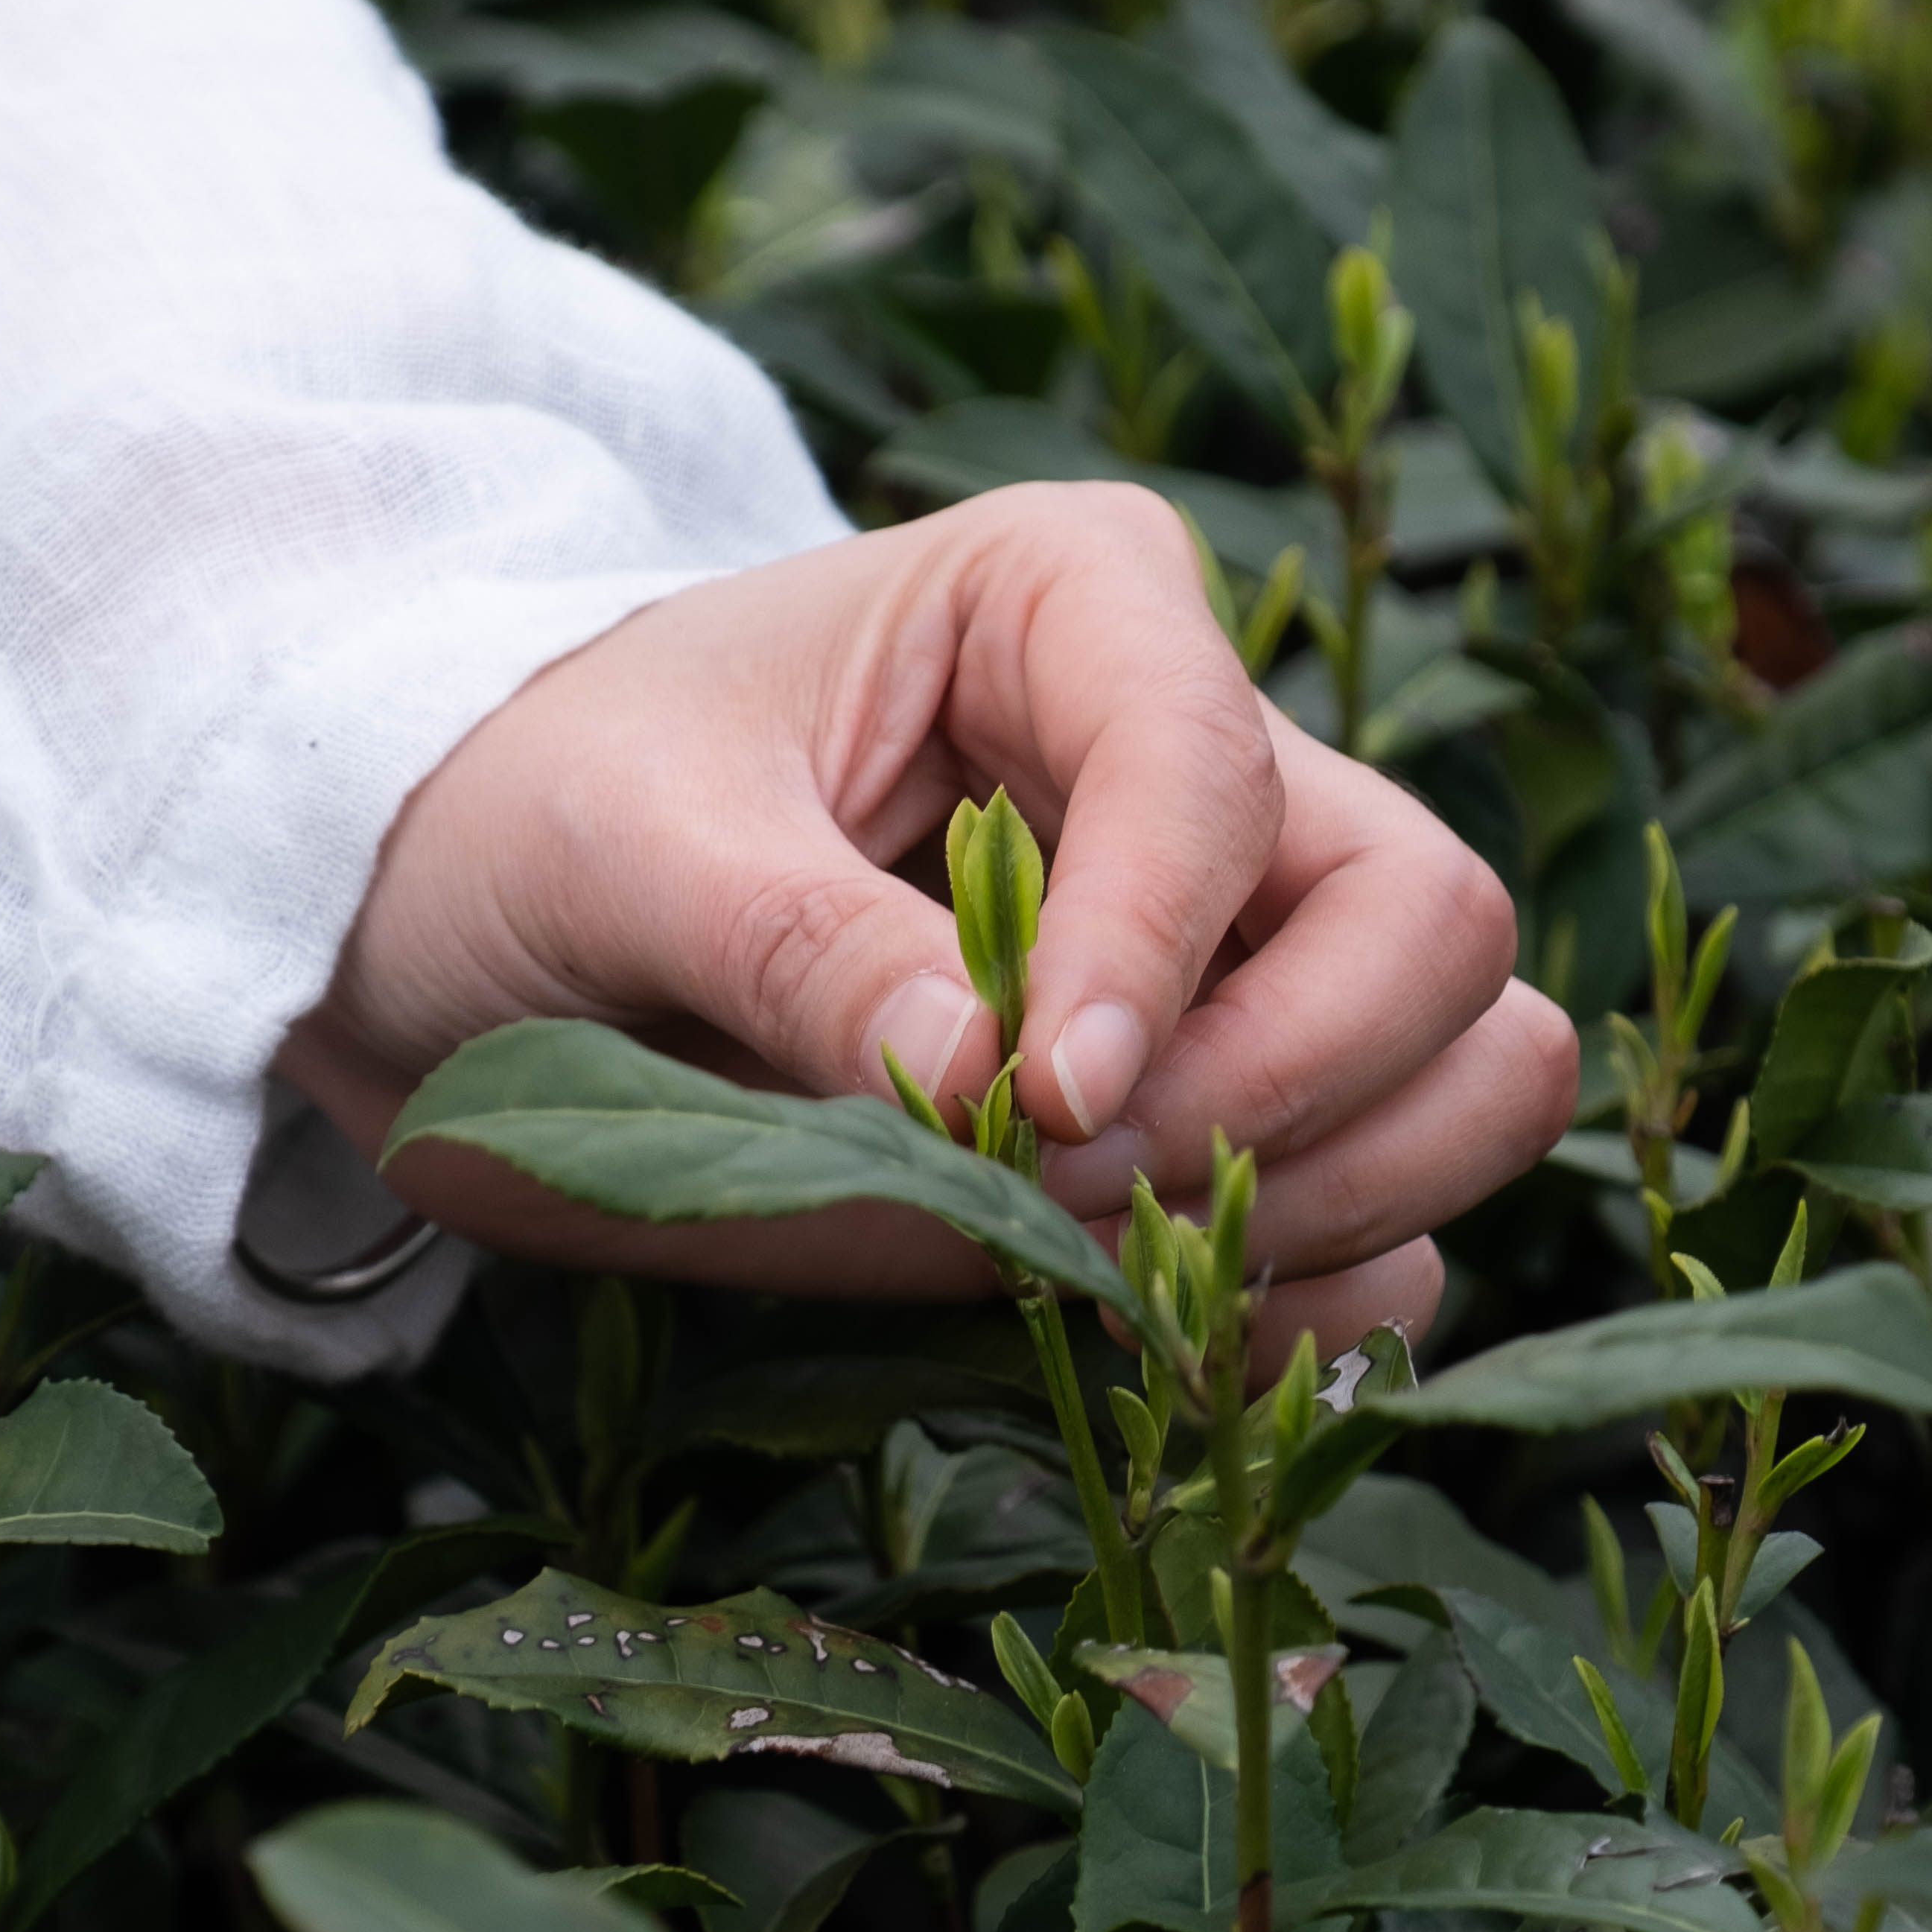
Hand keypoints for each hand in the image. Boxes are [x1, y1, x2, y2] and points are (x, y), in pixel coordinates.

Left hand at [276, 481, 1577, 1366]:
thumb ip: (796, 950)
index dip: (1158, 954)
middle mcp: (1206, 768)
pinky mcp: (1220, 1116)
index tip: (1045, 1100)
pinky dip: (1309, 1305)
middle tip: (1070, 1185)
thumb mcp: (614, 848)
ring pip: (1470, 1069)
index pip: (1217, 776)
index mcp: (1074, 608)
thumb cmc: (527, 810)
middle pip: (1433, 924)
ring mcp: (1243, 951)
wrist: (461, 929)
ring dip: (1330, 1201)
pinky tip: (1144, 1323)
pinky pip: (1387, 1227)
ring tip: (1093, 1255)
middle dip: (1290, 1086)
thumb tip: (980, 1085)